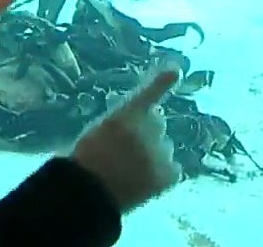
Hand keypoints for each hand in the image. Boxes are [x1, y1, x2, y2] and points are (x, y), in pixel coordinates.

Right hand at [70, 68, 181, 212]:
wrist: (90, 193)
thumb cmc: (86, 161)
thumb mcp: (99, 131)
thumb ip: (121, 123)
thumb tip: (140, 124)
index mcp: (127, 114)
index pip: (150, 93)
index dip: (163, 81)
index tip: (176, 70)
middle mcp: (149, 127)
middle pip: (156, 123)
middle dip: (146, 132)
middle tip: (125, 151)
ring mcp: (162, 151)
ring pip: (163, 148)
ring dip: (152, 155)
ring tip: (130, 171)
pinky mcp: (169, 174)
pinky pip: (172, 171)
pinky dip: (162, 176)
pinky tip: (144, 183)